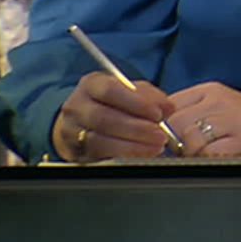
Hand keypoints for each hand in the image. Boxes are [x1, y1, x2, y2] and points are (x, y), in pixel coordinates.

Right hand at [53, 72, 178, 161]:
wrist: (85, 122)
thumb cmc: (113, 103)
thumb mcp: (130, 92)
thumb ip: (150, 96)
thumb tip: (168, 108)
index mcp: (91, 84)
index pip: (110, 90)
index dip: (136, 103)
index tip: (157, 114)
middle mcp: (76, 106)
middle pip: (104, 118)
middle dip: (136, 128)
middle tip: (160, 135)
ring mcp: (71, 131)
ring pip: (99, 141)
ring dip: (132, 146)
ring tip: (155, 147)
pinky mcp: (75, 153)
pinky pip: (98, 157)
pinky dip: (123, 156)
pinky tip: (141, 155)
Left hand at [166, 82, 240, 159]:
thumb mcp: (225, 108)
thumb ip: (195, 114)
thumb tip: (162, 134)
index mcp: (211, 89)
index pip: (169, 105)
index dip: (163, 127)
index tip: (170, 141)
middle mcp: (219, 100)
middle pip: (174, 123)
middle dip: (174, 144)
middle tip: (187, 155)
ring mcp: (232, 119)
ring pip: (189, 140)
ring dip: (191, 155)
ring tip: (205, 158)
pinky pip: (209, 155)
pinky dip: (207, 162)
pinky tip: (220, 161)